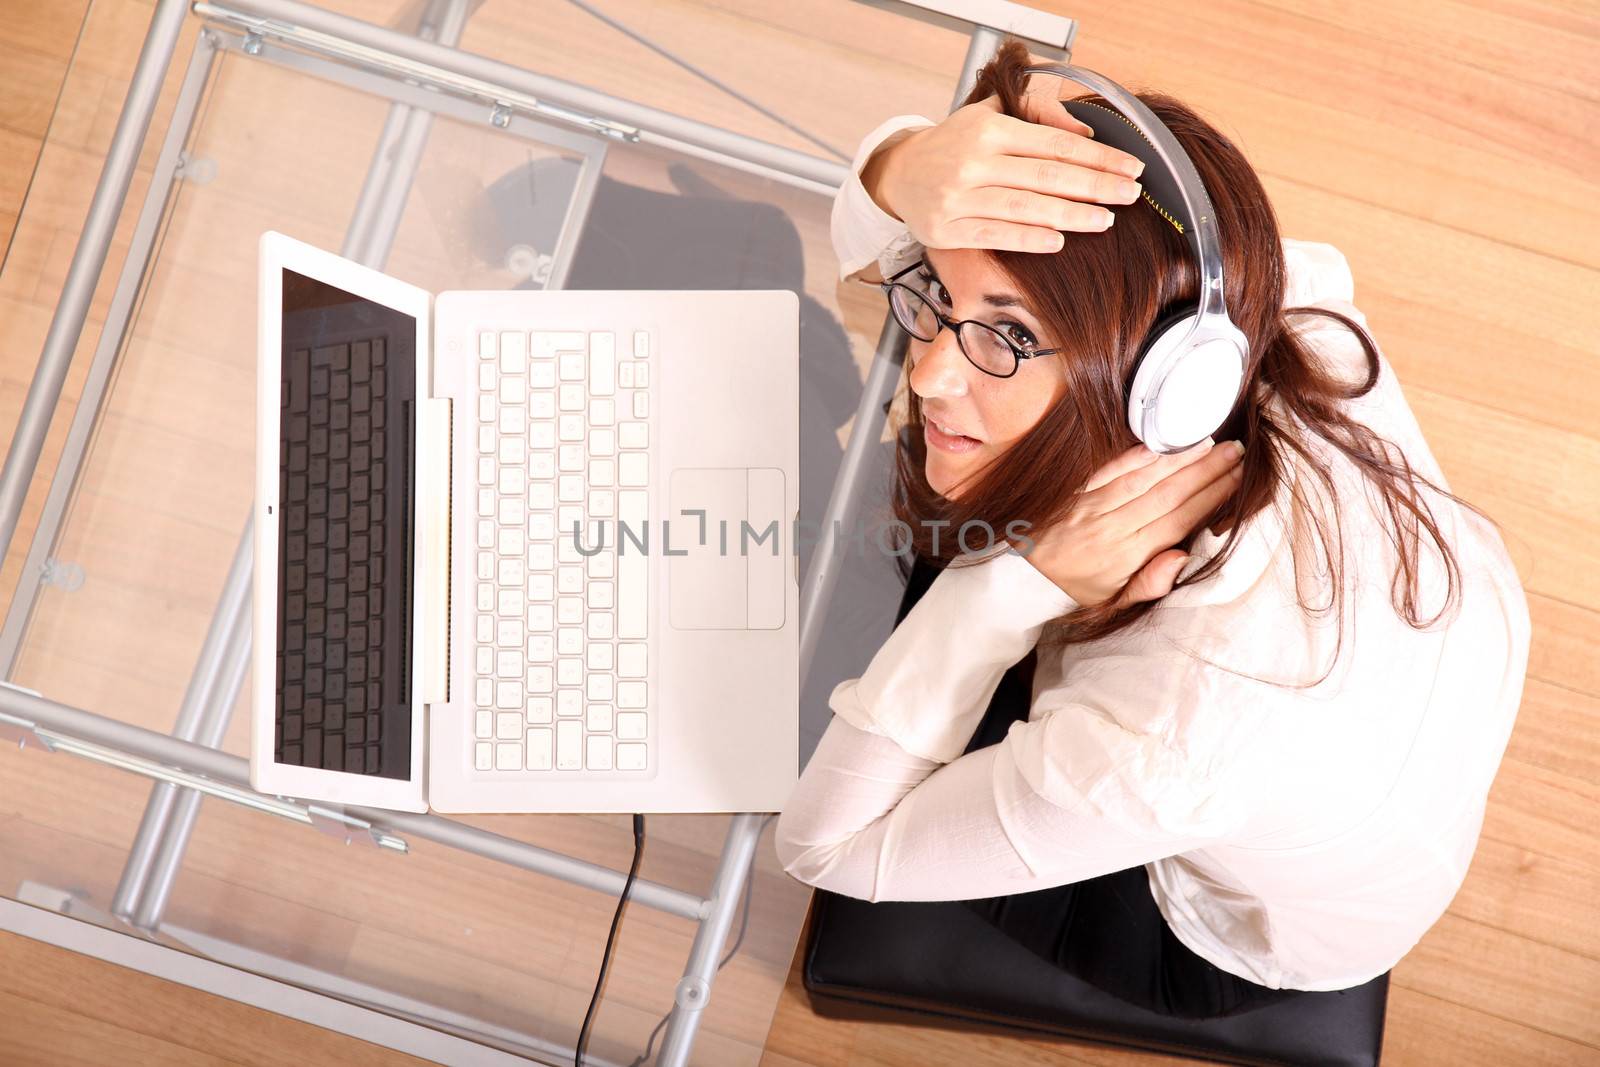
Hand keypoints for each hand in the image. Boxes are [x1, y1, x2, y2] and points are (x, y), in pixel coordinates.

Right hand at [865, 71, 1147, 254]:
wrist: (899, 174)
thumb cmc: (954, 145)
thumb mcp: (990, 115)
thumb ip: (1038, 114)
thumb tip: (1084, 130)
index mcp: (988, 129)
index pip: (1054, 143)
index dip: (1097, 156)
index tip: (1130, 167)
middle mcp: (972, 162)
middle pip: (1045, 176)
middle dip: (1094, 186)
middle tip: (1130, 194)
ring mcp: (958, 198)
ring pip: (1024, 208)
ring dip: (1070, 215)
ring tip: (1104, 220)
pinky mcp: (947, 229)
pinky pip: (995, 235)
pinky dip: (1028, 239)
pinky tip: (1059, 241)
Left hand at [1018, 439, 1246, 608]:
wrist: (1022, 574)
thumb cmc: (1076, 587)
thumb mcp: (1113, 602)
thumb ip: (1149, 584)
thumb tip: (1182, 559)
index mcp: (1127, 557)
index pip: (1178, 521)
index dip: (1211, 498)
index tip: (1237, 480)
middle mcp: (1112, 528)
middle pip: (1168, 495)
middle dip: (1205, 472)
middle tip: (1236, 452)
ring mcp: (1092, 506)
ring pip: (1143, 479)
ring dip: (1178, 459)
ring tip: (1208, 443)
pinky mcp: (1075, 491)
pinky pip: (1109, 470)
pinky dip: (1136, 456)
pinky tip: (1161, 445)